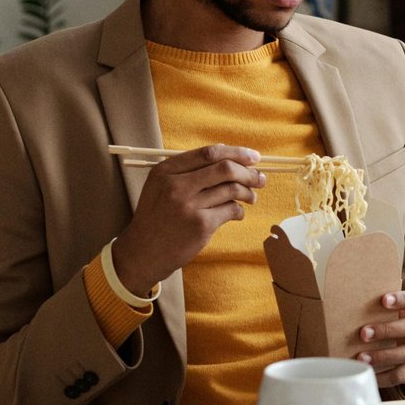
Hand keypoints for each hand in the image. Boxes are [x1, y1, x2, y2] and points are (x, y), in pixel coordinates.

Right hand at [110, 144, 264, 294]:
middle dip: (249, 172)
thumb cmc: (158, 216)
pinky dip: (239, 210)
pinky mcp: (200, 225)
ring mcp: (189, 206)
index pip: (209, 153)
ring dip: (248, 192)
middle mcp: (176, 185)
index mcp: (166, 171)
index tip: (253, 157)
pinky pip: (231, 210)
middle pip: (225, 169)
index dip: (236, 153)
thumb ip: (188, 170)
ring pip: (232, 189)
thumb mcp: (160, 186)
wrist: (143, 252)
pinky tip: (237, 213)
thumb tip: (231, 157)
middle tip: (260, 178)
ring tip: (251, 197)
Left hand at [357, 289, 404, 389]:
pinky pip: (403, 375)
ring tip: (362, 357)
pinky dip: (384, 376)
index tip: (383, 300)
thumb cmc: (394, 322)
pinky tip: (368, 372)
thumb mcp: (392, 311)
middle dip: (388, 330)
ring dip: (384, 355)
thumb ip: (378, 305)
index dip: (403, 299)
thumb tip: (347, 297)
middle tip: (364, 333)